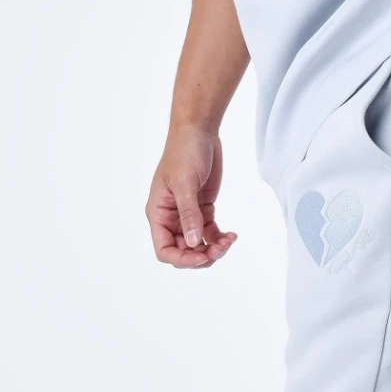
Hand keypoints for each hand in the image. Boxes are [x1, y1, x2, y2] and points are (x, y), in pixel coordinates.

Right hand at [146, 124, 236, 268]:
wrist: (198, 132)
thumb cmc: (184, 152)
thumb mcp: (185, 183)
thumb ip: (189, 214)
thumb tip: (192, 242)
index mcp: (159, 213)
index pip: (164, 249)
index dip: (181, 259)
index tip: (202, 257)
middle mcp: (171, 217)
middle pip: (183, 251)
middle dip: (202, 255)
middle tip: (221, 248)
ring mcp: (188, 214)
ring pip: (198, 244)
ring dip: (213, 249)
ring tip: (229, 241)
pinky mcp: (203, 209)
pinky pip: (209, 233)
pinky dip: (220, 238)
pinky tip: (232, 235)